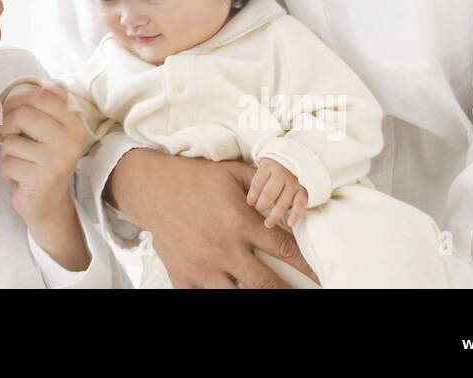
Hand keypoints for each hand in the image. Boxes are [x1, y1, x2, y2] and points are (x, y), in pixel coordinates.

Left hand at [0, 81, 90, 271]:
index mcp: (74, 126)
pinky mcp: (41, 180)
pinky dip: (7, 171)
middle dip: (8, 126)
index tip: (11, 111)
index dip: (17, 100)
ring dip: (7, 153)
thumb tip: (53, 85)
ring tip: (21, 163)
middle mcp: (70, 142)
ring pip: (11, 142)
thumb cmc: (44, 163)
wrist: (50, 206)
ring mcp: (56, 162)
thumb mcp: (51, 133)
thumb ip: (49, 108)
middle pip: (23, 115)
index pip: (41, 97)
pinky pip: (7, 163)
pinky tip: (20, 178)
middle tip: (10, 137)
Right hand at [106, 148, 319, 287]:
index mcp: (239, 221)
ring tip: (269, 293)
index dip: (307, 266)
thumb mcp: (233, 173)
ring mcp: (202, 267)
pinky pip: (203, 299)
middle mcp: (223, 247)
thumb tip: (292, 193)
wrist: (152, 188)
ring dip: (257, 296)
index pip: (285, 250)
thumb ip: (264, 184)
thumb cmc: (196, 179)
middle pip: (267, 283)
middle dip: (289, 291)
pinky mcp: (183, 277)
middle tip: (302, 294)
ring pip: (239, 296)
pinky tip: (229, 290)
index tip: (320, 276)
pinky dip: (215, 296)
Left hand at [246, 159, 307, 228]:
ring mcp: (293, 182)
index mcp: (268, 166)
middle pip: (269, 194)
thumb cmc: (275, 166)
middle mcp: (281, 173)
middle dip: (262, 205)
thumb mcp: (264, 167)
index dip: (252, 196)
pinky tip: (290, 223)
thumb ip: (258, 181)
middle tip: (258, 209)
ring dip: (275, 215)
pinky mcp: (304, 190)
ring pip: (283, 202)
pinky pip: (300, 204)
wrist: (297, 159)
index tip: (249, 203)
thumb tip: (250, 202)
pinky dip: (295, 215)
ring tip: (268, 224)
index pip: (257, 184)